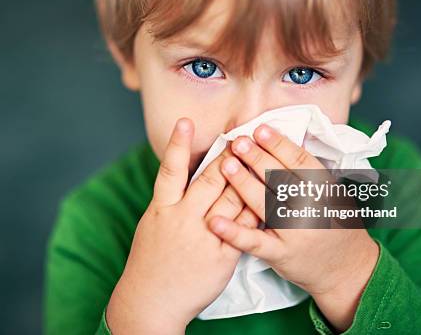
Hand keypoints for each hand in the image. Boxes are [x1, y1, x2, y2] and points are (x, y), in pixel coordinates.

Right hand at [106, 118, 256, 334]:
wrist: (152, 300)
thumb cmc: (150, 260)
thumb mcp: (152, 224)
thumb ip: (170, 199)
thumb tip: (181, 174)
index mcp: (162, 209)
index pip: (170, 170)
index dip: (178, 144)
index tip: (186, 121)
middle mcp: (182, 219)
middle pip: (209, 180)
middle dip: (228, 157)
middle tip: (241, 136)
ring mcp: (204, 237)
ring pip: (232, 200)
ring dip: (247, 178)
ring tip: (259, 158)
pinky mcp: (222, 256)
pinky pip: (245, 229)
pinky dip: (257, 212)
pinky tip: (269, 197)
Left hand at [207, 124, 378, 331]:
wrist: (347, 268)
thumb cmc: (335, 224)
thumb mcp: (333, 193)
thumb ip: (310, 171)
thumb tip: (280, 141)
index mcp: (325, 190)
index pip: (300, 161)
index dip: (279, 144)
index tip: (260, 129)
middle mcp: (312, 209)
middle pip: (280, 178)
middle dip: (257, 158)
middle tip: (238, 141)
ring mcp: (295, 232)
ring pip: (265, 204)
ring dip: (243, 183)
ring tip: (226, 165)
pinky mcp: (279, 254)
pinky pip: (254, 242)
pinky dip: (233, 232)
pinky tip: (214, 220)